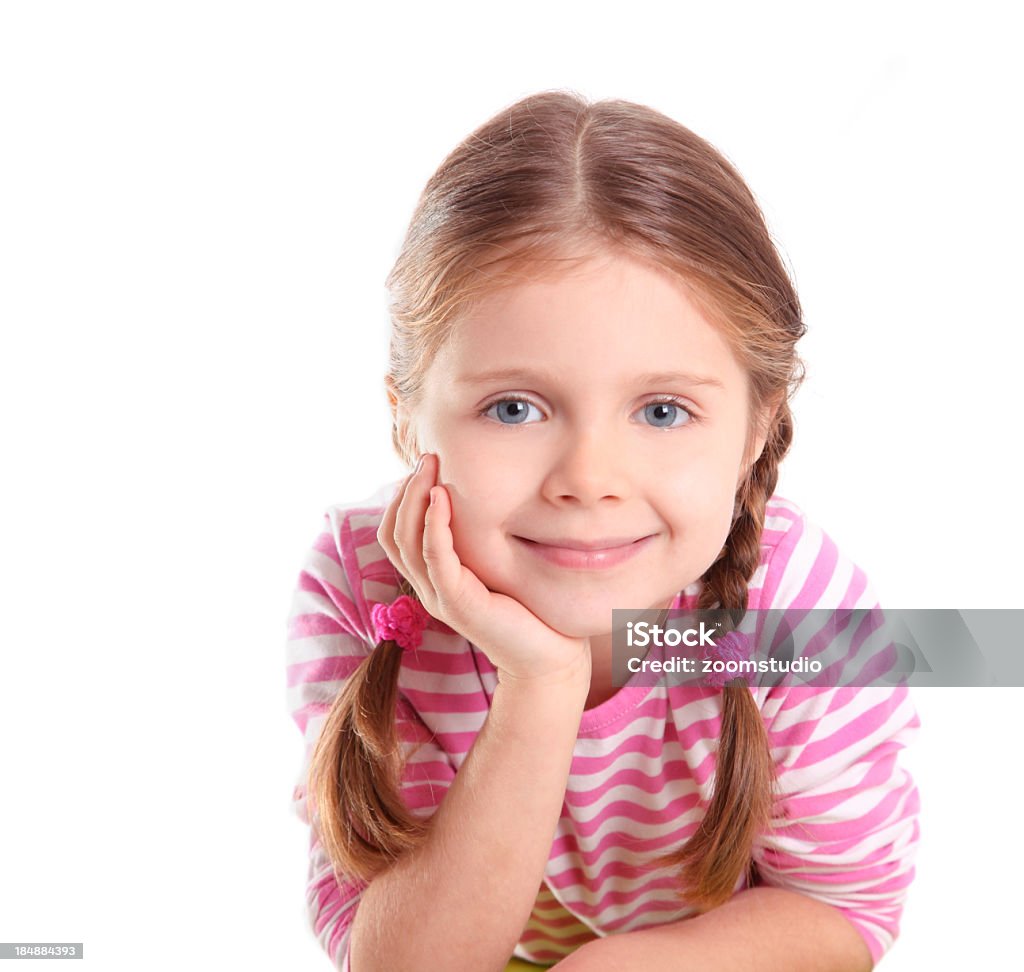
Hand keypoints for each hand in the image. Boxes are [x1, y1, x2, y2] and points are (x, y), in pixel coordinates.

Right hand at [377, 453, 591, 684]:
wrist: (549, 655)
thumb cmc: (528, 605)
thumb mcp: (496, 564)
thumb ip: (480, 539)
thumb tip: (480, 496)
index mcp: (432, 579)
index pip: (395, 533)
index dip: (402, 498)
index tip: (425, 467)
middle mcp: (428, 588)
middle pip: (393, 533)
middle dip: (406, 490)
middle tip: (428, 458)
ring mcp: (439, 597)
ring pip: (406, 541)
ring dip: (415, 498)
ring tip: (431, 468)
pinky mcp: (458, 603)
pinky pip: (435, 557)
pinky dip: (433, 523)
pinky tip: (442, 497)